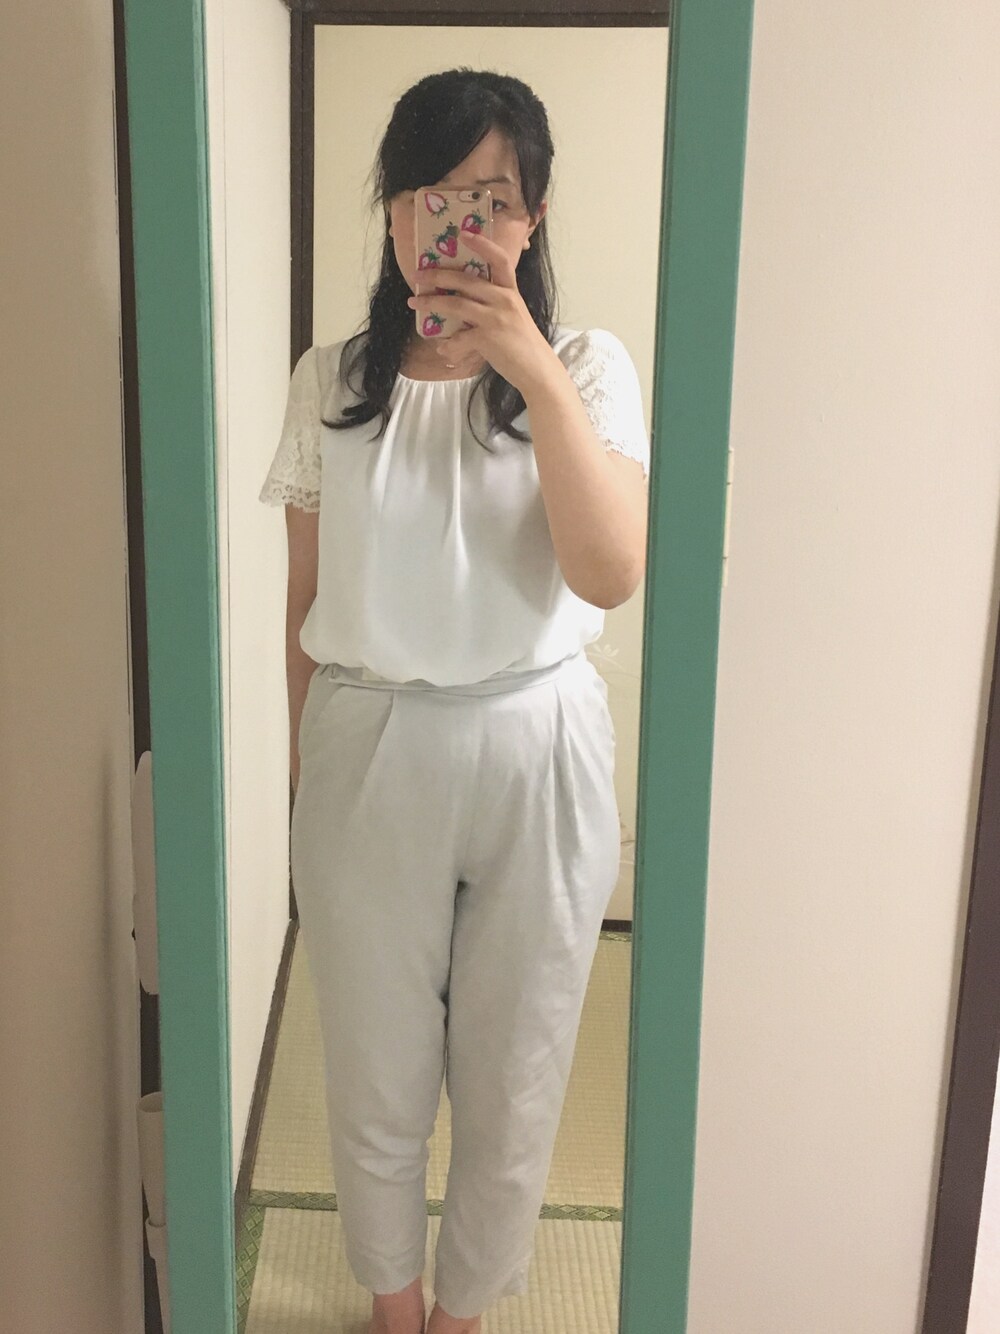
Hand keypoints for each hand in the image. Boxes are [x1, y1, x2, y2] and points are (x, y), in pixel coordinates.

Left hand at [407, 232, 558, 397]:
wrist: (537, 370)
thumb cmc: (521, 344)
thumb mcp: (512, 315)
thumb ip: (492, 305)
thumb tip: (461, 302)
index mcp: (511, 291)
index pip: (499, 259)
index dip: (482, 244)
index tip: (463, 233)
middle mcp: (504, 300)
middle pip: (466, 280)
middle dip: (438, 276)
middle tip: (418, 275)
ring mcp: (496, 318)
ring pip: (456, 305)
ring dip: (431, 303)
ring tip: (415, 303)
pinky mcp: (489, 338)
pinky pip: (460, 338)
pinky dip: (448, 345)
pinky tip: (442, 348)